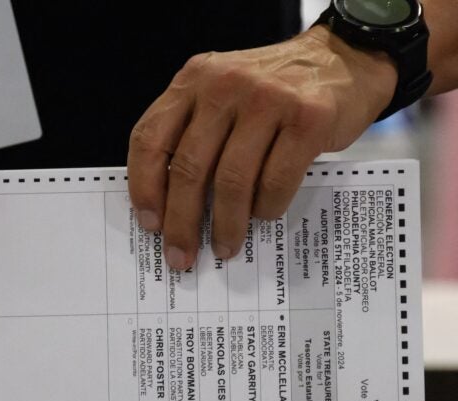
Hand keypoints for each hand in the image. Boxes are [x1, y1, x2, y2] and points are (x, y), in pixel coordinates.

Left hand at [128, 26, 397, 268]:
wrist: (343, 58)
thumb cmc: (273, 90)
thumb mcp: (220, 92)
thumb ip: (192, 131)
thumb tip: (169, 204)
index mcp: (193, 79)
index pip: (150, 138)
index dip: (144, 187)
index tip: (150, 223)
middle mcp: (224, 85)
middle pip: (189, 167)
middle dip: (182, 221)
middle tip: (181, 255)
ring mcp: (267, 99)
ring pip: (232, 180)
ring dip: (226, 224)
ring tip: (225, 247)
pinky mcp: (308, 119)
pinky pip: (275, 181)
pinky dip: (266, 208)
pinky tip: (263, 216)